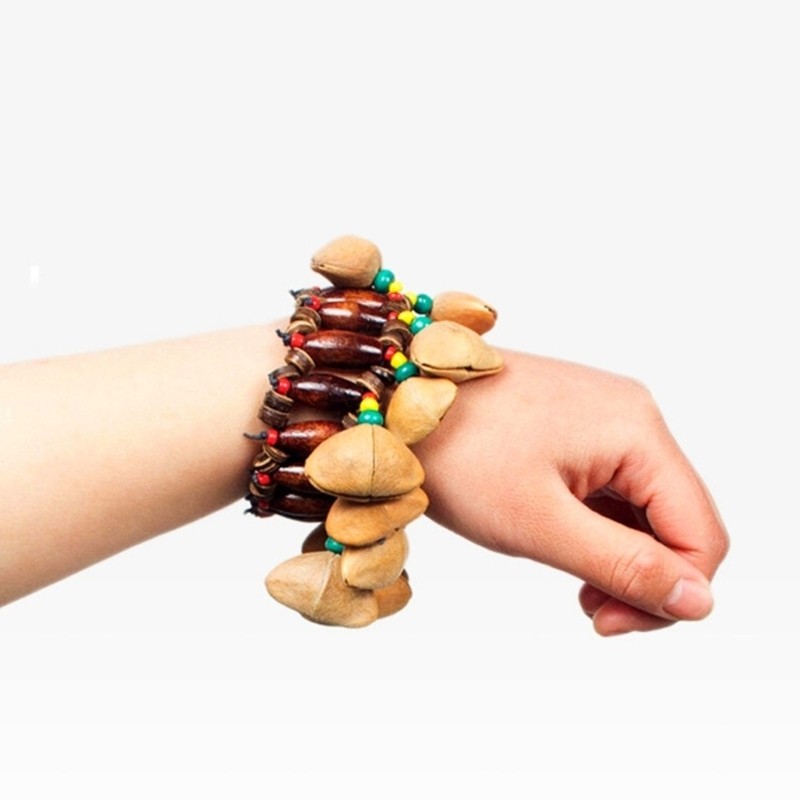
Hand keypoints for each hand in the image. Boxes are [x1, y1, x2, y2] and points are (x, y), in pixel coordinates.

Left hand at [413, 349, 728, 634]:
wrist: (398, 400)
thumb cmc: (457, 451)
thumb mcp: (540, 522)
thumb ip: (623, 566)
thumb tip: (698, 601)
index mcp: (637, 431)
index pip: (701, 533)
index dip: (671, 594)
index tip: (607, 623)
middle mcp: (632, 416)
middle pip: (676, 520)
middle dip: (643, 577)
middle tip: (590, 610)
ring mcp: (603, 417)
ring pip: (643, 508)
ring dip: (618, 555)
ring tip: (572, 581)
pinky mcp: (576, 425)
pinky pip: (610, 487)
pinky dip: (596, 527)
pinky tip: (560, 541)